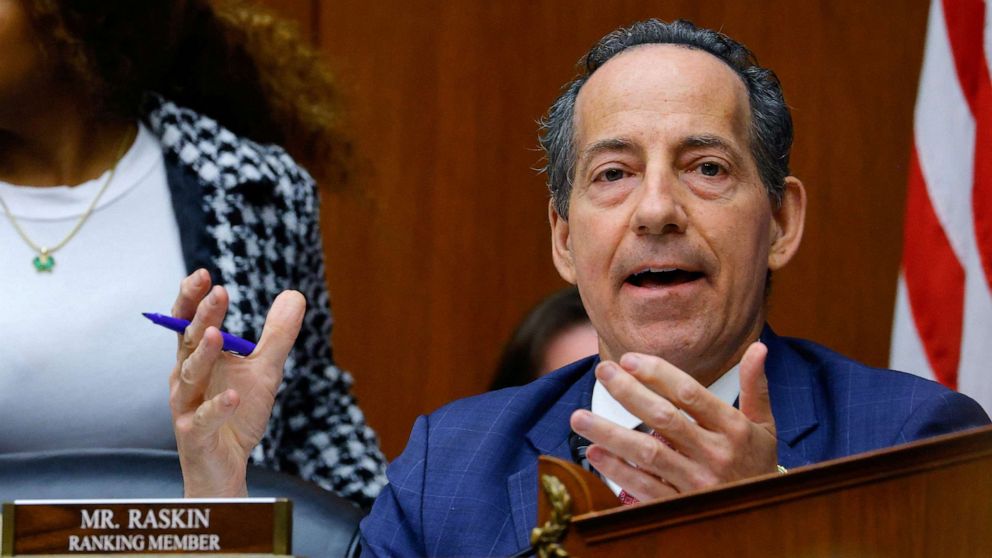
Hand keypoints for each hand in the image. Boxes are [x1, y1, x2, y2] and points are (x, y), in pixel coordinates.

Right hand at [169, 269, 304, 496]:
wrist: (227, 466)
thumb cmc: (238, 413)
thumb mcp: (264, 369)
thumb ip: (277, 334)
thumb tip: (295, 294)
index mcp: (198, 358)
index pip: (189, 322)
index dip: (192, 299)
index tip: (203, 274)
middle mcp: (187, 378)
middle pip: (189, 342)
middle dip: (201, 316)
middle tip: (217, 291)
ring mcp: (187, 407)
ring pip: (191, 376)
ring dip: (203, 355)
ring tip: (216, 335)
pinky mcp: (195, 435)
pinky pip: (204, 419)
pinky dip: (218, 408)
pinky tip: (233, 395)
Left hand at [569, 342, 776, 502]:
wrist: (767, 516)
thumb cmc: (758, 464)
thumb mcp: (764, 426)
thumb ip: (755, 387)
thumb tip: (758, 348)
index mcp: (734, 429)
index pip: (690, 394)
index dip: (657, 374)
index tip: (627, 359)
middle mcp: (715, 454)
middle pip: (664, 418)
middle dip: (629, 392)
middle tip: (602, 371)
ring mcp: (697, 483)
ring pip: (647, 454)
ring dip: (611, 434)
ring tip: (579, 418)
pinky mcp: (681, 508)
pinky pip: (645, 488)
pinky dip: (618, 471)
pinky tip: (595, 453)